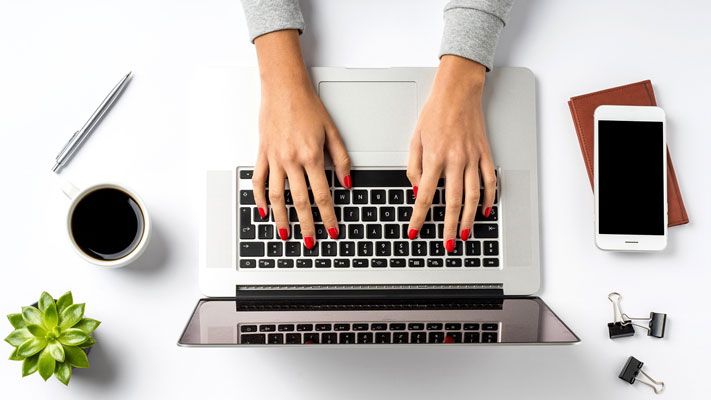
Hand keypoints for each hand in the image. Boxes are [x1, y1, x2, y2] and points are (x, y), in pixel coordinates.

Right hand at [251, 30, 350, 248]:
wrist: (283, 87)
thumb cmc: (308, 105)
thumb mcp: (332, 131)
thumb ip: (340, 159)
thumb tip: (347, 182)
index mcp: (312, 156)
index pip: (323, 195)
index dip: (328, 216)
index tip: (332, 230)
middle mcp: (292, 161)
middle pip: (300, 201)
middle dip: (306, 225)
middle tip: (310, 241)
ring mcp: (274, 158)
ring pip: (277, 196)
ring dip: (281, 218)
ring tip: (285, 234)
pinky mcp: (262, 153)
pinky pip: (259, 180)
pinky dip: (260, 198)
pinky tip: (264, 210)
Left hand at [406, 55, 496, 250]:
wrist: (458, 91)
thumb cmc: (435, 112)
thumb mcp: (415, 139)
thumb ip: (414, 168)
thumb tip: (418, 191)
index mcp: (435, 157)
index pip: (425, 195)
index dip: (418, 216)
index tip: (414, 230)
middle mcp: (456, 160)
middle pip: (452, 202)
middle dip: (448, 227)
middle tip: (447, 244)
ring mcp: (473, 158)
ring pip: (473, 196)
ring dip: (469, 219)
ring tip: (465, 234)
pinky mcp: (485, 154)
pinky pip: (489, 181)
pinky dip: (489, 198)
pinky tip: (485, 211)